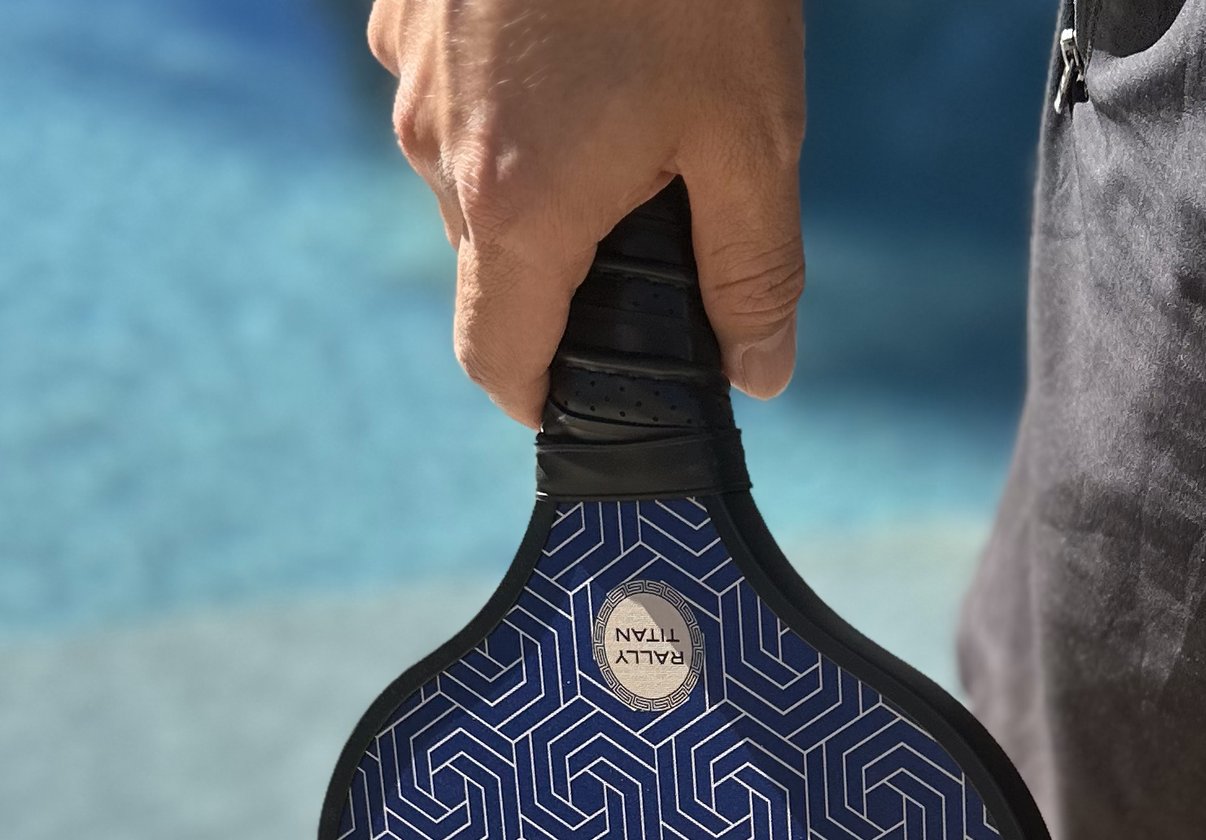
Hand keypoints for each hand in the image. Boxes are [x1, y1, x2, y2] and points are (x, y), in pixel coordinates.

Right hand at [367, 0, 805, 425]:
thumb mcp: (751, 133)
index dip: (544, 396)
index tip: (591, 396)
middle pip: (493, 272)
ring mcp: (411, 70)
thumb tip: (761, 373)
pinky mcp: (406, 6)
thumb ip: (753, 272)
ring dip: (540, 183)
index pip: (496, 361)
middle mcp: (436, 149)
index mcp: (518, 207)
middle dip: (566, 277)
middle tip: (655, 230)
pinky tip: (578, 51)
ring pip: (469, 181)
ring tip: (626, 113)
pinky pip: (453, 97)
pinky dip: (510, 107)